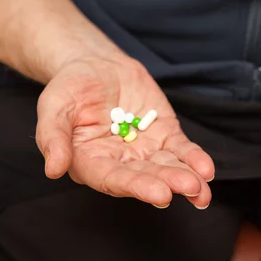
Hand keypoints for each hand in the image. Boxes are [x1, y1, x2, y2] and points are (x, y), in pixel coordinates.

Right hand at [35, 56, 214, 208]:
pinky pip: (181, 150)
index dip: (136, 187)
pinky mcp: (164, 134)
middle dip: (168, 183)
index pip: (113, 179)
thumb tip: (53, 169)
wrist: (95, 65)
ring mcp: (145, 150)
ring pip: (167, 167)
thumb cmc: (69, 88)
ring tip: (202, 188)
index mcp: (90, 163)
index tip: (160, 194)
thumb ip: (53, 137)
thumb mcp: (53, 106)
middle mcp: (119, 162)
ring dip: (186, 178)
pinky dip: (194, 159)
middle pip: (145, 177)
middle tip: (190, 188)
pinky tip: (206, 169)